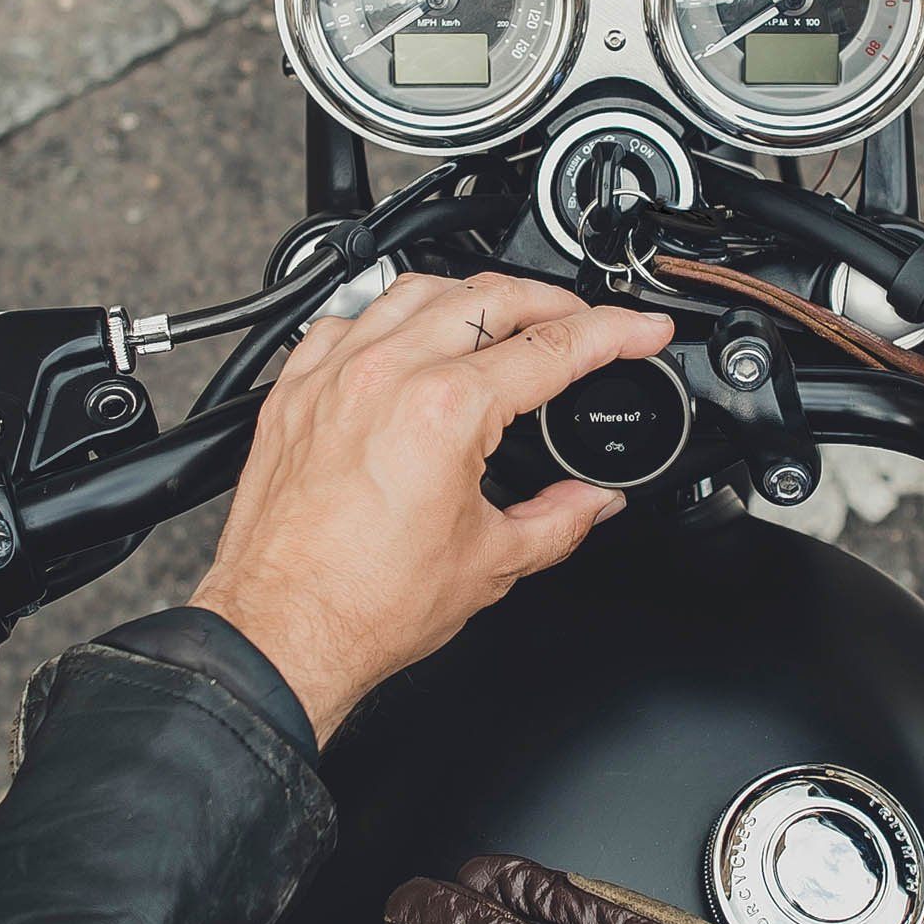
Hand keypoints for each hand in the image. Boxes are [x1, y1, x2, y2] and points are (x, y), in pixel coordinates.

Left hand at [191, 273, 670, 743]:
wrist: (282, 633)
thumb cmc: (365, 604)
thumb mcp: (492, 563)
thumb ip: (559, 520)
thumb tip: (593, 503)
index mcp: (446, 410)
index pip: (553, 348)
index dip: (615, 333)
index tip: (641, 330)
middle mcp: (386, 375)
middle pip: (492, 295)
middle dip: (555, 301)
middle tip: (585, 322)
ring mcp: (334, 376)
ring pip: (417, 290)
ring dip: (474, 293)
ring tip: (506, 316)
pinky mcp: (295, 391)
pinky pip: (349, 320)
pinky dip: (392, 318)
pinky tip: (410, 338)